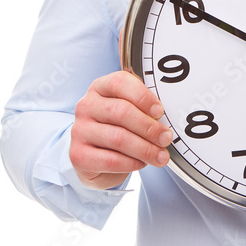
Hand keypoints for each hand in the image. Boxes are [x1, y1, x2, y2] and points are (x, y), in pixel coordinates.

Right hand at [70, 70, 171, 189]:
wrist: (96, 159)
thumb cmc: (118, 128)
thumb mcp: (129, 111)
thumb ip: (144, 108)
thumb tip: (166, 119)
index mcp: (100, 87)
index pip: (119, 82)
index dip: (143, 97)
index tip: (160, 112)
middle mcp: (86, 105)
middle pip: (120, 112)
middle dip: (149, 127)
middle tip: (166, 138)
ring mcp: (79, 130)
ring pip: (118, 138)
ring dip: (145, 149)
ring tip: (161, 156)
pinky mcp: (79, 155)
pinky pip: (111, 160)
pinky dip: (131, 163)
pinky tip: (141, 163)